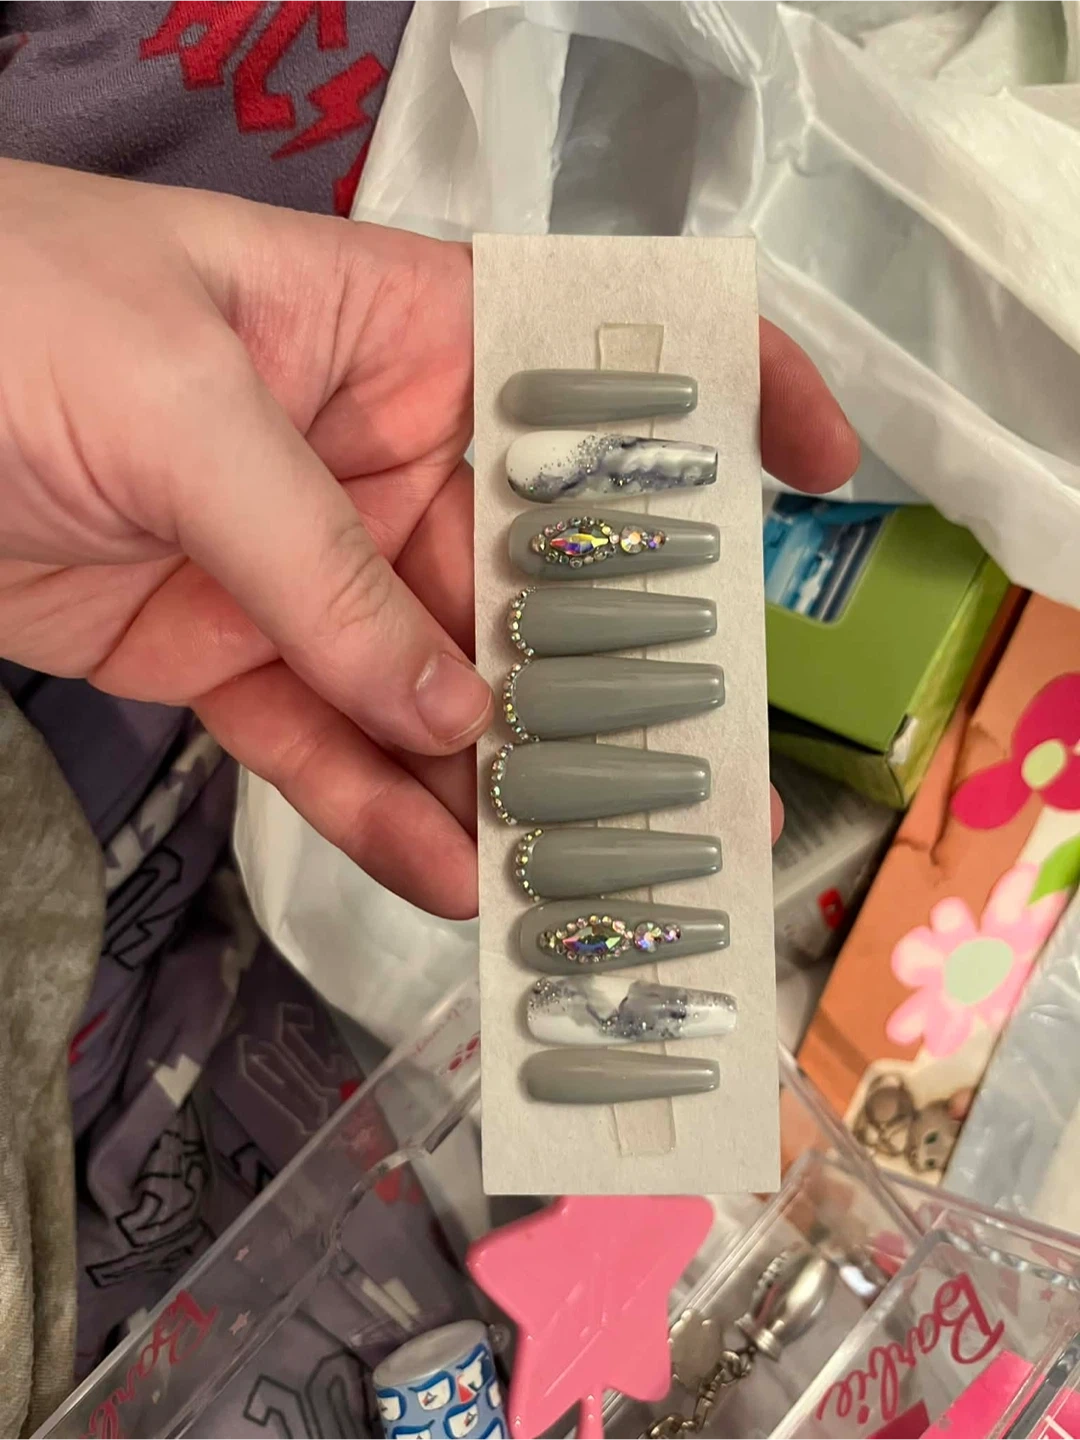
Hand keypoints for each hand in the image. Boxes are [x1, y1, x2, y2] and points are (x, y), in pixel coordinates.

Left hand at [0, 161, 857, 917]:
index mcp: (390, 328)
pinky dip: (380, 810)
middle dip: (607, 670)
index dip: (713, 393)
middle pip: (528, 567)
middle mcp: (369, 445)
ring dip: (501, 776)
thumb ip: (325, 568)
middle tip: (682, 774)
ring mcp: (301, 560)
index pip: (587, 354)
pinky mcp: (226, 650)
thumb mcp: (182, 406)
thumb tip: (453, 710)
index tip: (812, 465)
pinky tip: (445, 870)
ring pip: (432, 683)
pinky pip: (324, 741)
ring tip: (577, 869)